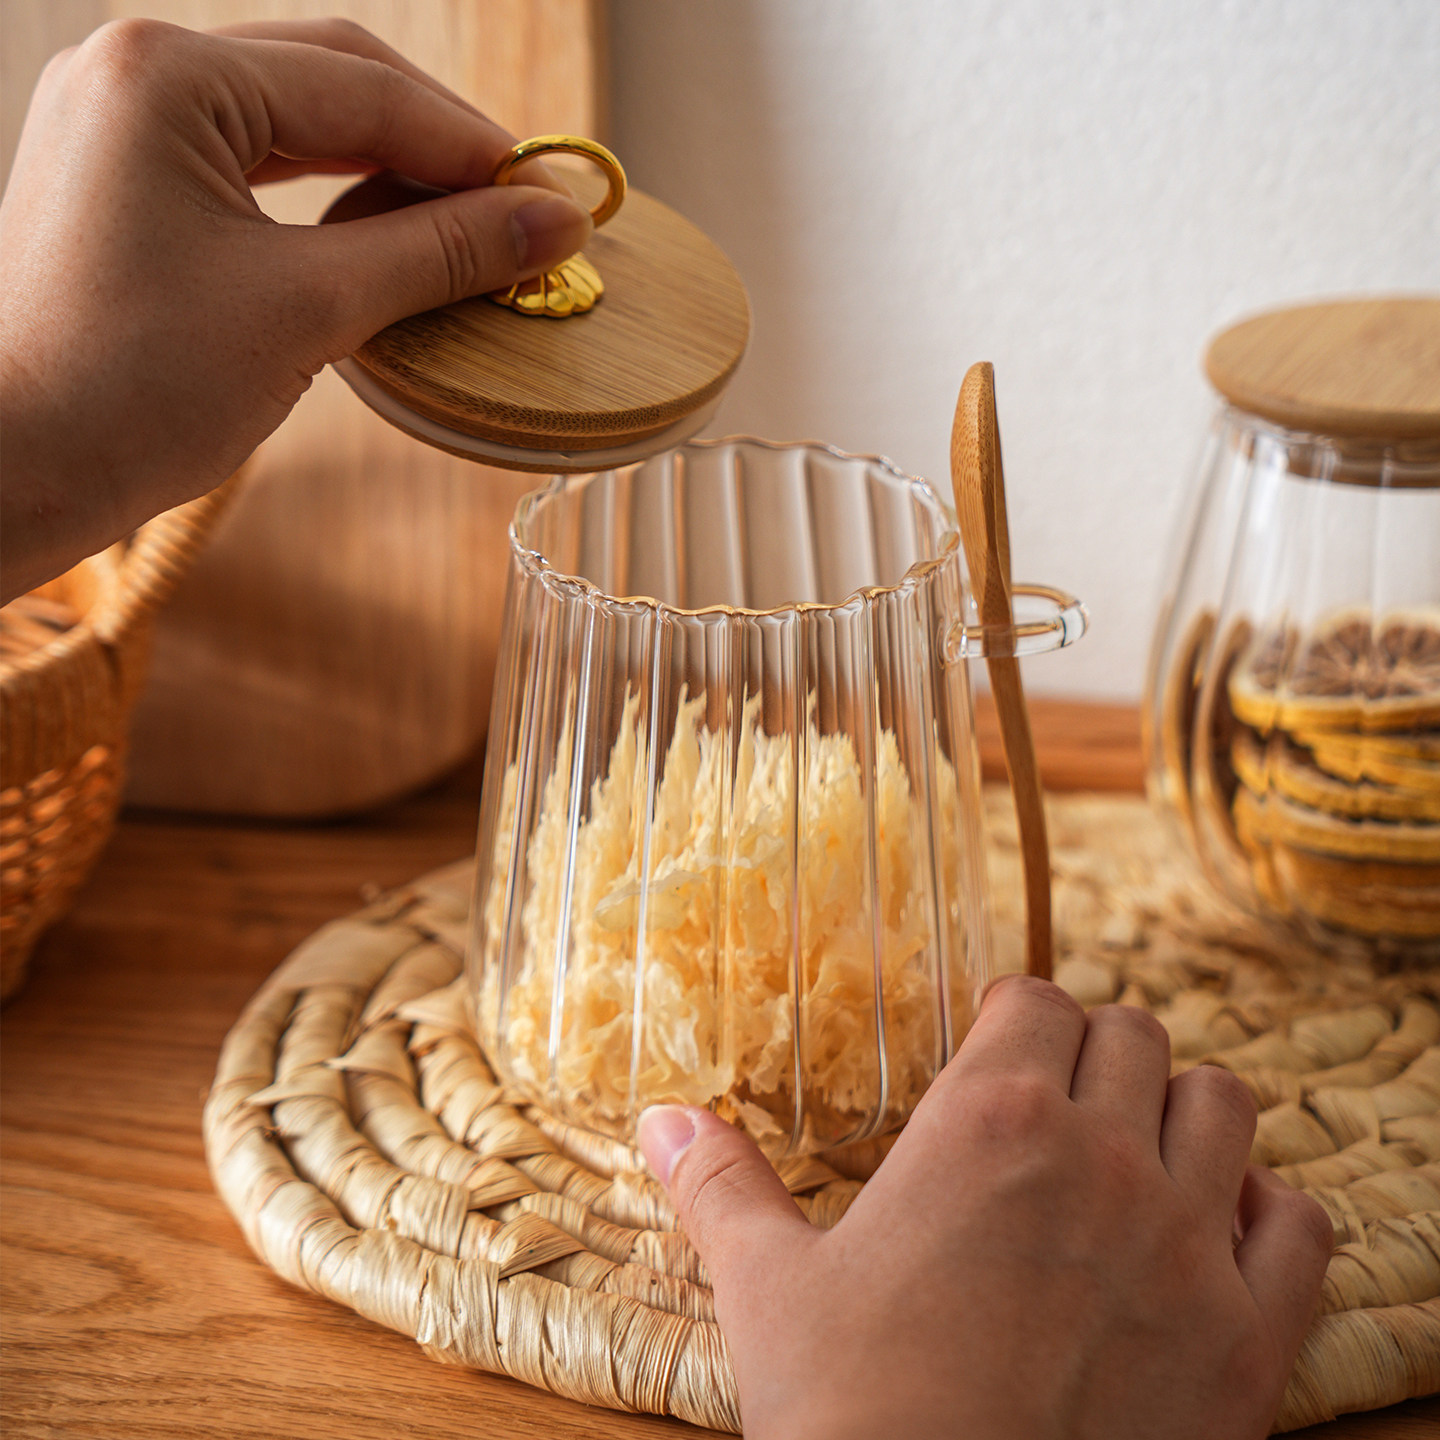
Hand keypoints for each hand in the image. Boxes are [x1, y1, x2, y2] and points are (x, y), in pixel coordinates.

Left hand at [0, 18, 591, 601]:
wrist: (9, 470)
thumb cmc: (134, 388)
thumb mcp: (309, 309)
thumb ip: (439, 252)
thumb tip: (554, 224)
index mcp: (170, 73)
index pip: (366, 89)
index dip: (475, 150)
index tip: (556, 203)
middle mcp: (137, 71)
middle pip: (332, 79)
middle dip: (436, 147)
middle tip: (522, 213)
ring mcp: (123, 124)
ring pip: (295, 120)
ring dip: (388, 170)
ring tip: (468, 230)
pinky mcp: (125, 182)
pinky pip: (255, 165)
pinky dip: (330, 199)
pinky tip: (387, 238)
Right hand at [639, 975, 1332, 1439]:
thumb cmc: (852, 1414)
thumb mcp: (770, 1291)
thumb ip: (721, 1187)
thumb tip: (662, 1121)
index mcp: (989, 1122)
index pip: (1035, 1001)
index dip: (1015, 1012)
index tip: (995, 1040)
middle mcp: (1103, 1156)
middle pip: (1133, 1036)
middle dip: (1094, 1050)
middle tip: (1057, 1096)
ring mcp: (1189, 1244)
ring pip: (1225, 1105)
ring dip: (1184, 1109)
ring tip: (1139, 1145)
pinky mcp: (1248, 1339)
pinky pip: (1301, 1227)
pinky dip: (1268, 1212)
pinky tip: (1219, 1233)